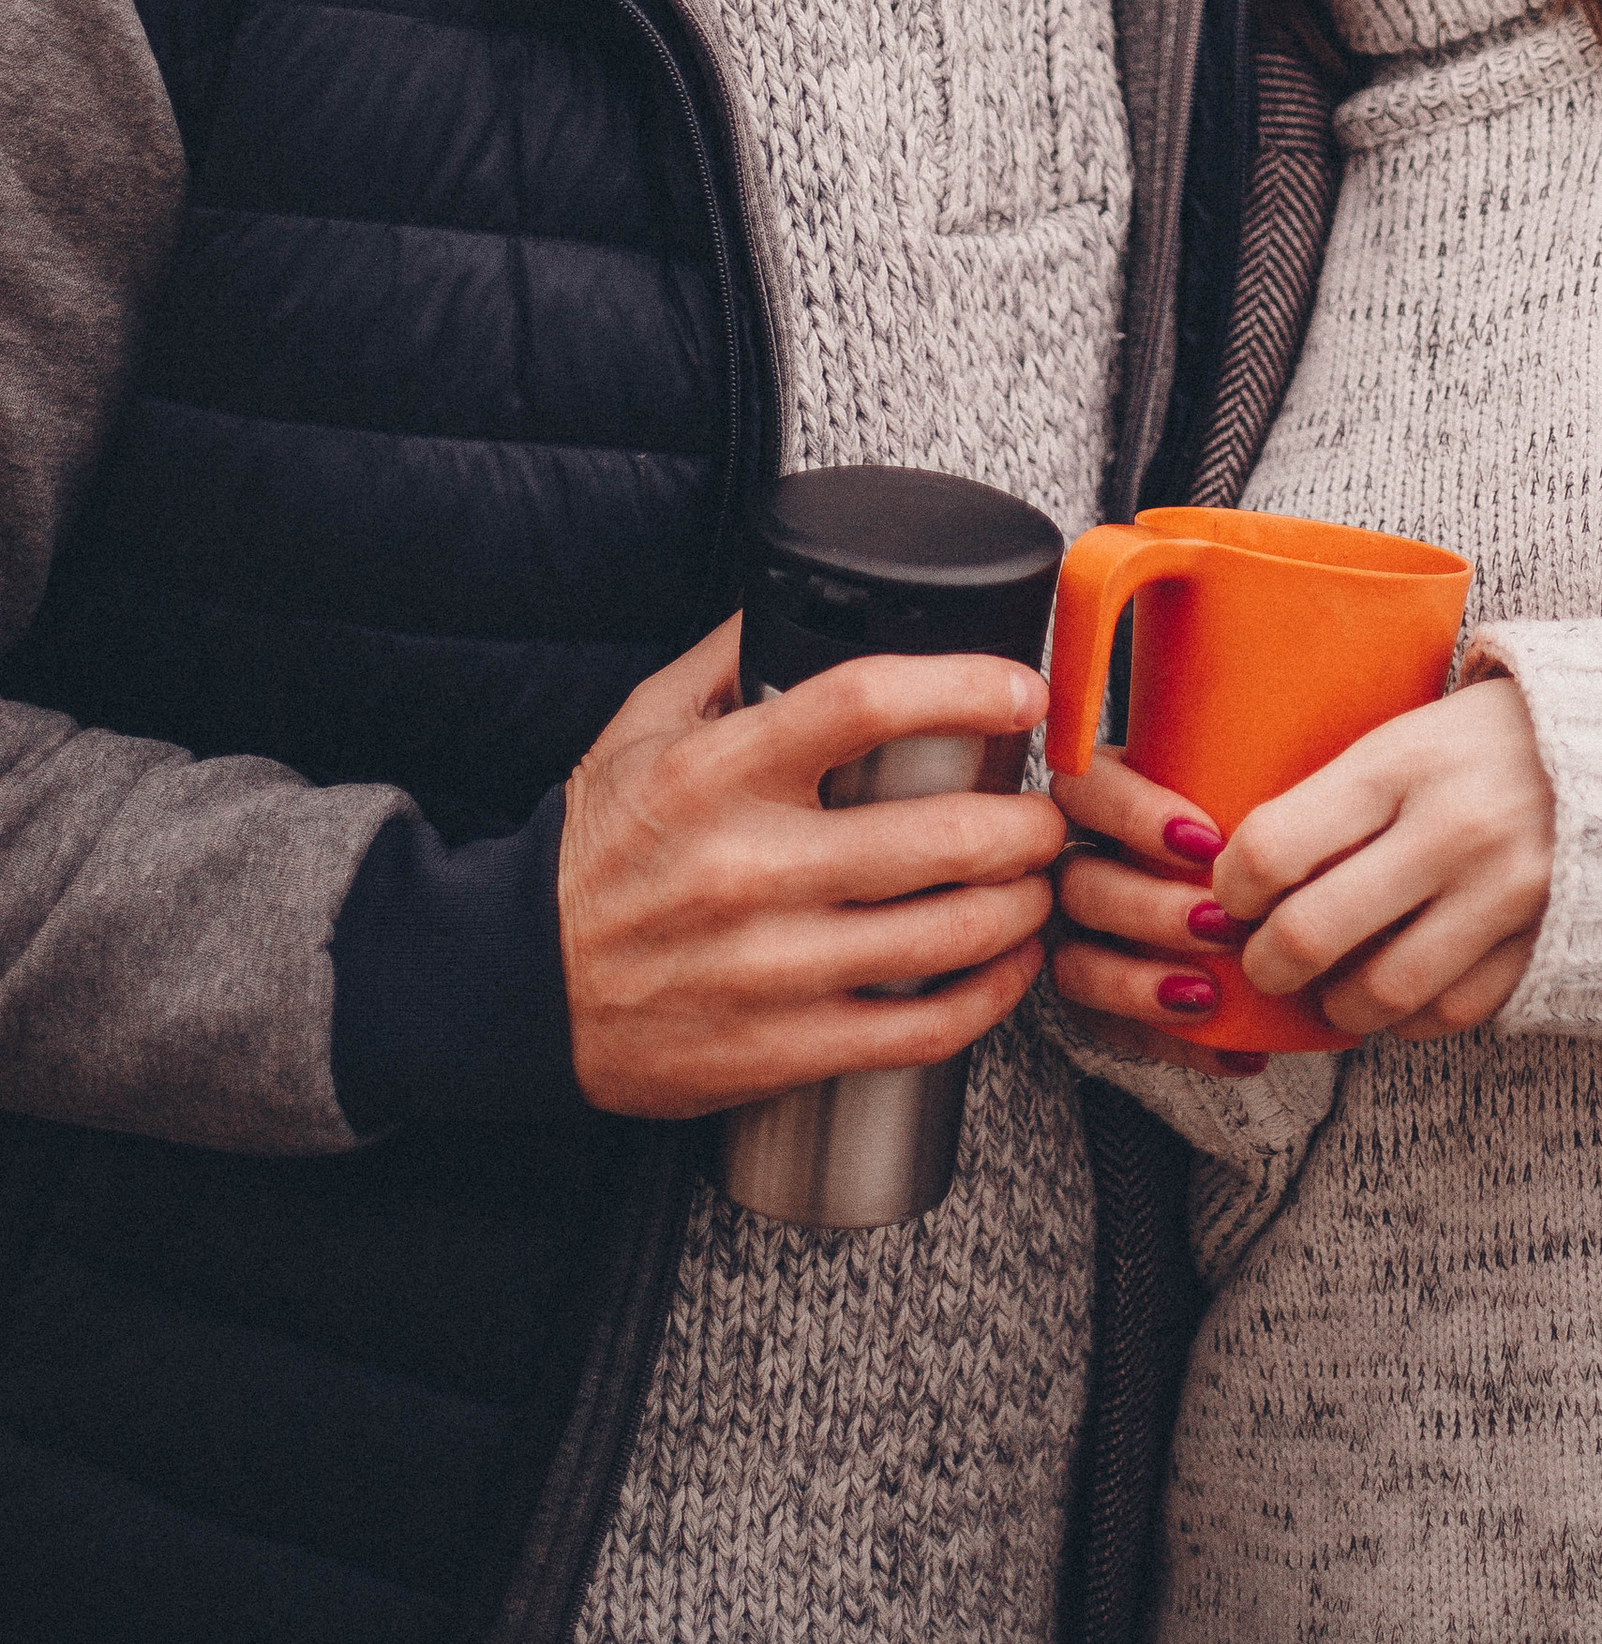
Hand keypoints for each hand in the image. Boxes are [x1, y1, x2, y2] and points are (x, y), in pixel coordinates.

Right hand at [557, 616, 1063, 1117]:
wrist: (513, 987)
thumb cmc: (594, 849)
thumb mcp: (643, 725)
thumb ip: (732, 654)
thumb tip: (810, 593)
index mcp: (717, 771)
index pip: (864, 702)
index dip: (964, 687)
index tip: (1023, 692)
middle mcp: (746, 867)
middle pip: (939, 834)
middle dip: (1026, 823)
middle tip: (1047, 811)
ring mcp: (767, 967)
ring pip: (947, 933)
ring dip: (1023, 905)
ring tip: (1039, 882)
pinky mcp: (778, 1050)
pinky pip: (919, 1029)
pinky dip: (988, 996)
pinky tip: (1008, 966)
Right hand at [1048, 754, 1273, 1068]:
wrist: (1262, 899)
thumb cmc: (1254, 821)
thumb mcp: (1249, 782)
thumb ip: (1260, 766)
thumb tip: (1332, 734)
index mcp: (1102, 797)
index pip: (1087, 788)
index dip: (1134, 814)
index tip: (1210, 842)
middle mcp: (1075, 864)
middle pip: (1081, 885)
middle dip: (1152, 908)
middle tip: (1221, 925)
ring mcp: (1076, 937)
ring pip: (1076, 965)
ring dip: (1140, 985)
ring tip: (1209, 995)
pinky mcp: (1092, 1004)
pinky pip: (1117, 1034)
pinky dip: (1183, 1046)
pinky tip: (1243, 1052)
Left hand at [1058, 680, 1555, 1048]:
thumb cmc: (1492, 737)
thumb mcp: (1409, 735)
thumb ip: (1339, 796)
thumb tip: (1250, 869)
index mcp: (1402, 762)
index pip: (1274, 847)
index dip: (1231, 888)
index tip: (1230, 895)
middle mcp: (1450, 830)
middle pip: (1312, 934)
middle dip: (1266, 962)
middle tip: (1262, 958)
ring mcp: (1503, 895)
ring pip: (1378, 992)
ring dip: (1334, 1004)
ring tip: (1326, 987)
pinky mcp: (1542, 944)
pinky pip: (1448, 1013)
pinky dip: (1407, 1018)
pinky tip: (1396, 992)